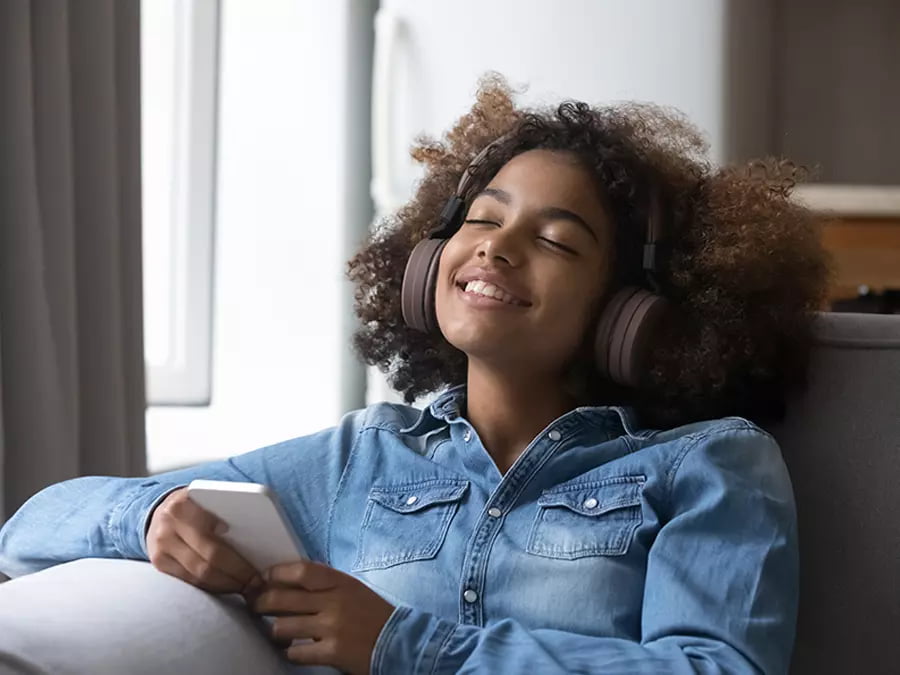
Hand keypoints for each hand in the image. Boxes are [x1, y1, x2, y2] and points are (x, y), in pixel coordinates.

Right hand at [146, 487, 262, 599]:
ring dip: (225, 584)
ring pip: (198, 575)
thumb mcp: (205, 498)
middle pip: (208, 558)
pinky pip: (189, 581)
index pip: (211, 533)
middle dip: (236, 573)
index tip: (254, 563)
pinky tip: (227, 586)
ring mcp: (161, 548)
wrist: (158, 510)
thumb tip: (254, 530)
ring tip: (246, 586)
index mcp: (182, 506)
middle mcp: (168, 527)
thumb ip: (223, 509)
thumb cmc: (194, 504)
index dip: (233, 553)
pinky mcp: (159, 564)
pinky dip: (211, 586)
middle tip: (256, 581)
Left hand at [253, 560, 394, 674]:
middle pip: (283, 598)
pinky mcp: (332, 652)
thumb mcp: (352, 589)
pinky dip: (292, 653)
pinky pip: (296, 653)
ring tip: (278, 631)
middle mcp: (334, 602)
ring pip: (283, 627)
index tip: (264, 578)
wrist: (399, 641)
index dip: (276, 574)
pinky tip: (294, 651)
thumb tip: (290, 582)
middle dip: (262, 602)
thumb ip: (326, 585)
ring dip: (276, 630)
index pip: (300, 572)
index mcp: (340, 582)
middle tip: (256, 605)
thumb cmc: (373, 614)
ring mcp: (332, 628)